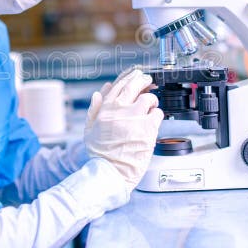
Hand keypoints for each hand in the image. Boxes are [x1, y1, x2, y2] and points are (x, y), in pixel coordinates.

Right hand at [83, 69, 163, 191]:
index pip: (119, 85)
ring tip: (151, 106)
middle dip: (143, 79)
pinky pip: (158, 113)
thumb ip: (94, 110)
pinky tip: (154, 121)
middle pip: (135, 84)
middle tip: (148, 80)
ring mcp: (136, 117)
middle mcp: (121, 109)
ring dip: (151, 100)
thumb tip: (98, 93)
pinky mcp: (149, 127)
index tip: (135, 75)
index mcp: (106, 108)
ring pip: (149, 97)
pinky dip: (157, 115)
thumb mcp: (89, 130)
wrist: (110, 172)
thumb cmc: (100, 155)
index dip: (128, 77)